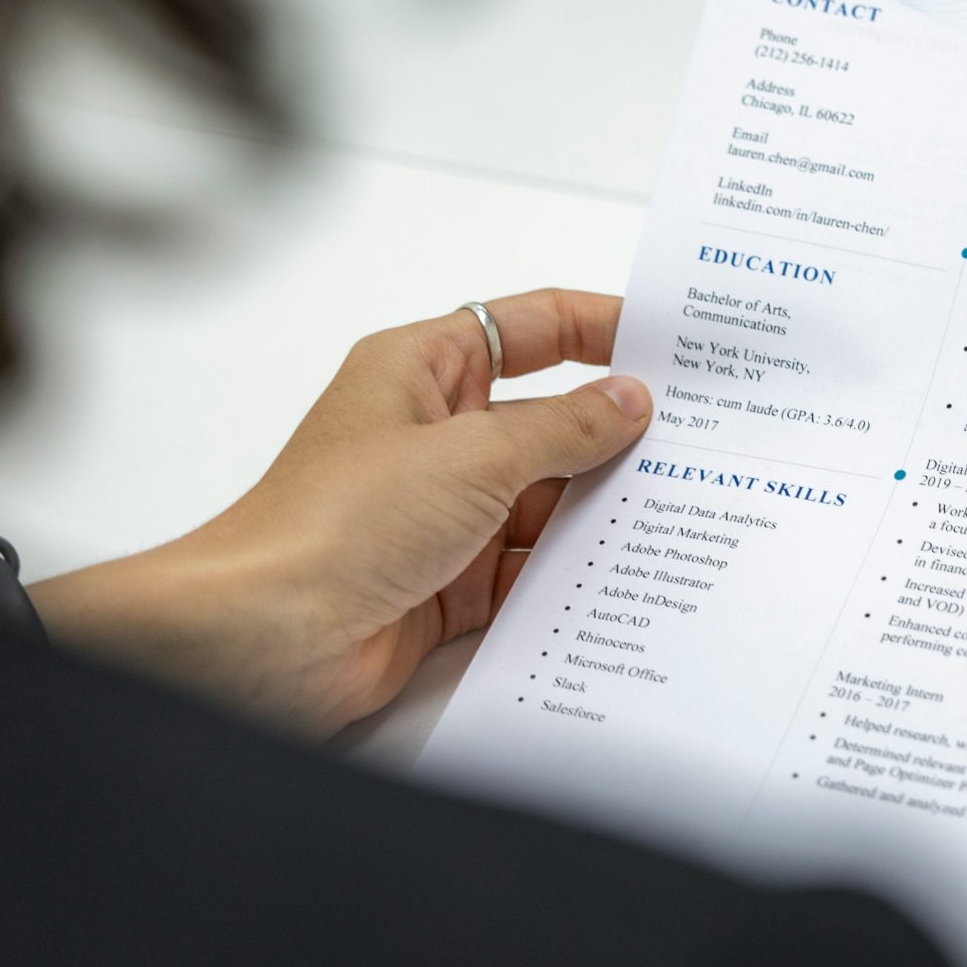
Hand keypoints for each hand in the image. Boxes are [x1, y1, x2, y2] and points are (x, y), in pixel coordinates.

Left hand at [29, 288, 650, 736]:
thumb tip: (629, 401)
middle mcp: (434, 435)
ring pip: (546, 500)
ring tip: (682, 510)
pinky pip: (530, 569)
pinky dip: (572, 574)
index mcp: (423, 371)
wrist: (264, 640)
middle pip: (547, 420)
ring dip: (599, 510)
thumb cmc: (334, 524)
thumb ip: (562, 428)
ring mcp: (443, 513)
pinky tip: (628, 576)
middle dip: (615, 433)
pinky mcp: (449, 584)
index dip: (599, 327)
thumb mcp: (472, 455)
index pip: (529, 328)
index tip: (671, 342)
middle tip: (701, 439)